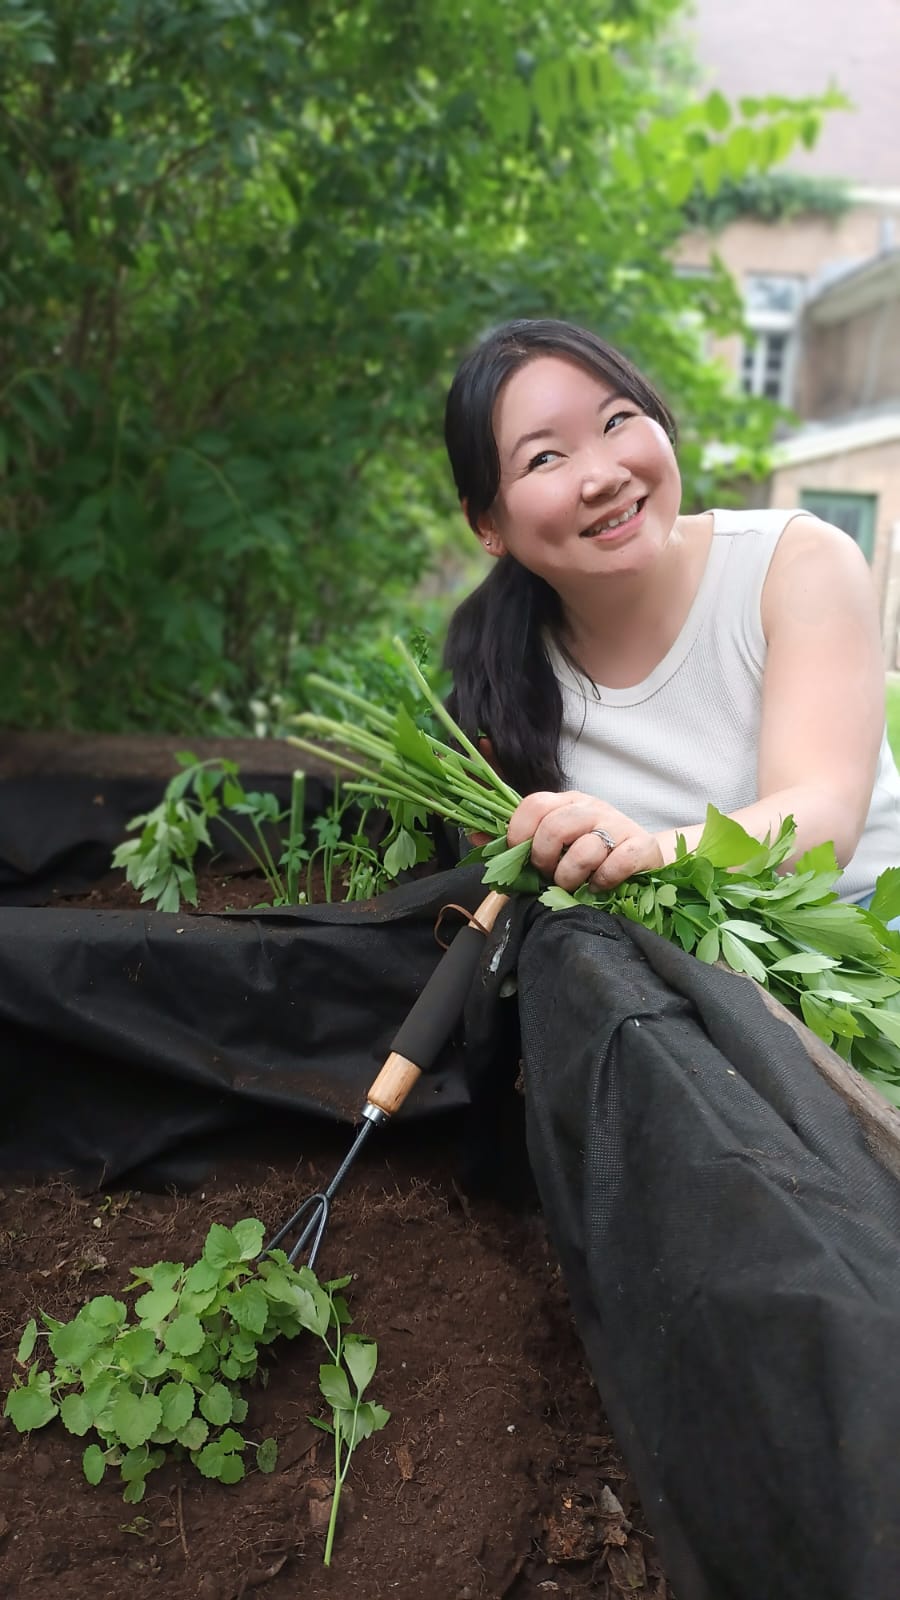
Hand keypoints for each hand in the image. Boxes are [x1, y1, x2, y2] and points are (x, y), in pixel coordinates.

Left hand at [507, 790, 662, 890]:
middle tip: (547, 875)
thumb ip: (518, 842)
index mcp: (566, 802)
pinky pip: (617, 863)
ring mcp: (618, 825)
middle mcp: (592, 808)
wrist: (643, 857)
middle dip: (544, 859)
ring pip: (585, 849)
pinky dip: (603, 881)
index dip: (519, 833)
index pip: (534, 804)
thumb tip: (474, 836)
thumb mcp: (554, 842)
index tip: (519, 855)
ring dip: (571, 876)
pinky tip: (599, 886)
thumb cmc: (591, 852)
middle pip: (555, 826)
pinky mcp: (641, 846)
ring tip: (572, 885)